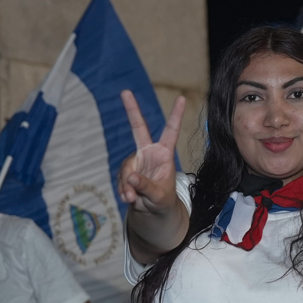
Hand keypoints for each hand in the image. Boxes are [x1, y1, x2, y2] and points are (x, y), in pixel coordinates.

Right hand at [117, 90, 184, 214]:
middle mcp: (149, 152)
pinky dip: (123, 189)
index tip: (181, 98)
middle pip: (138, 128)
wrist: (152, 210)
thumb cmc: (163, 200)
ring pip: (126, 167)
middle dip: (131, 110)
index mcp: (164, 153)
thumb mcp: (158, 195)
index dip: (175, 115)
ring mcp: (136, 160)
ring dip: (128, 184)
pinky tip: (130, 198)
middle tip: (125, 92)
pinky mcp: (126, 170)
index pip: (170, 131)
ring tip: (134, 198)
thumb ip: (146, 186)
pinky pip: (121, 178)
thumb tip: (131, 177)